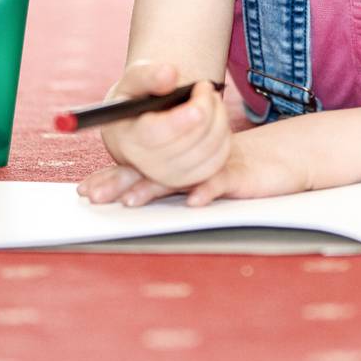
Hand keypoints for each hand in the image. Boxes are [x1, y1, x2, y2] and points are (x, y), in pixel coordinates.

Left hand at [79, 122, 312, 207]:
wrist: (276, 160)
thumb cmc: (229, 169)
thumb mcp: (195, 174)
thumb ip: (164, 182)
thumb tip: (125, 193)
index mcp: (174, 161)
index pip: (136, 166)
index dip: (110, 177)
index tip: (84, 192)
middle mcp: (187, 162)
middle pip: (148, 170)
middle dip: (119, 182)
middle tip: (94, 195)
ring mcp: (210, 167)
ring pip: (179, 176)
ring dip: (155, 188)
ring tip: (132, 200)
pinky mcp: (237, 175)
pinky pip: (220, 181)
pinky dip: (208, 190)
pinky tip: (195, 201)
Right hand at [80, 61, 229, 197]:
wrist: (137, 126)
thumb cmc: (136, 100)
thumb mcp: (133, 81)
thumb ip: (148, 75)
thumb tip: (170, 74)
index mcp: (128, 138)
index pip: (157, 135)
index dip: (182, 119)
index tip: (199, 96)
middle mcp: (145, 164)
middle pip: (189, 142)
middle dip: (207, 109)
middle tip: (206, 86)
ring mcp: (168, 176)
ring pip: (208, 151)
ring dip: (219, 120)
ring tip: (211, 99)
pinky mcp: (188, 180)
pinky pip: (217, 161)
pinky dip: (223, 137)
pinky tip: (216, 119)